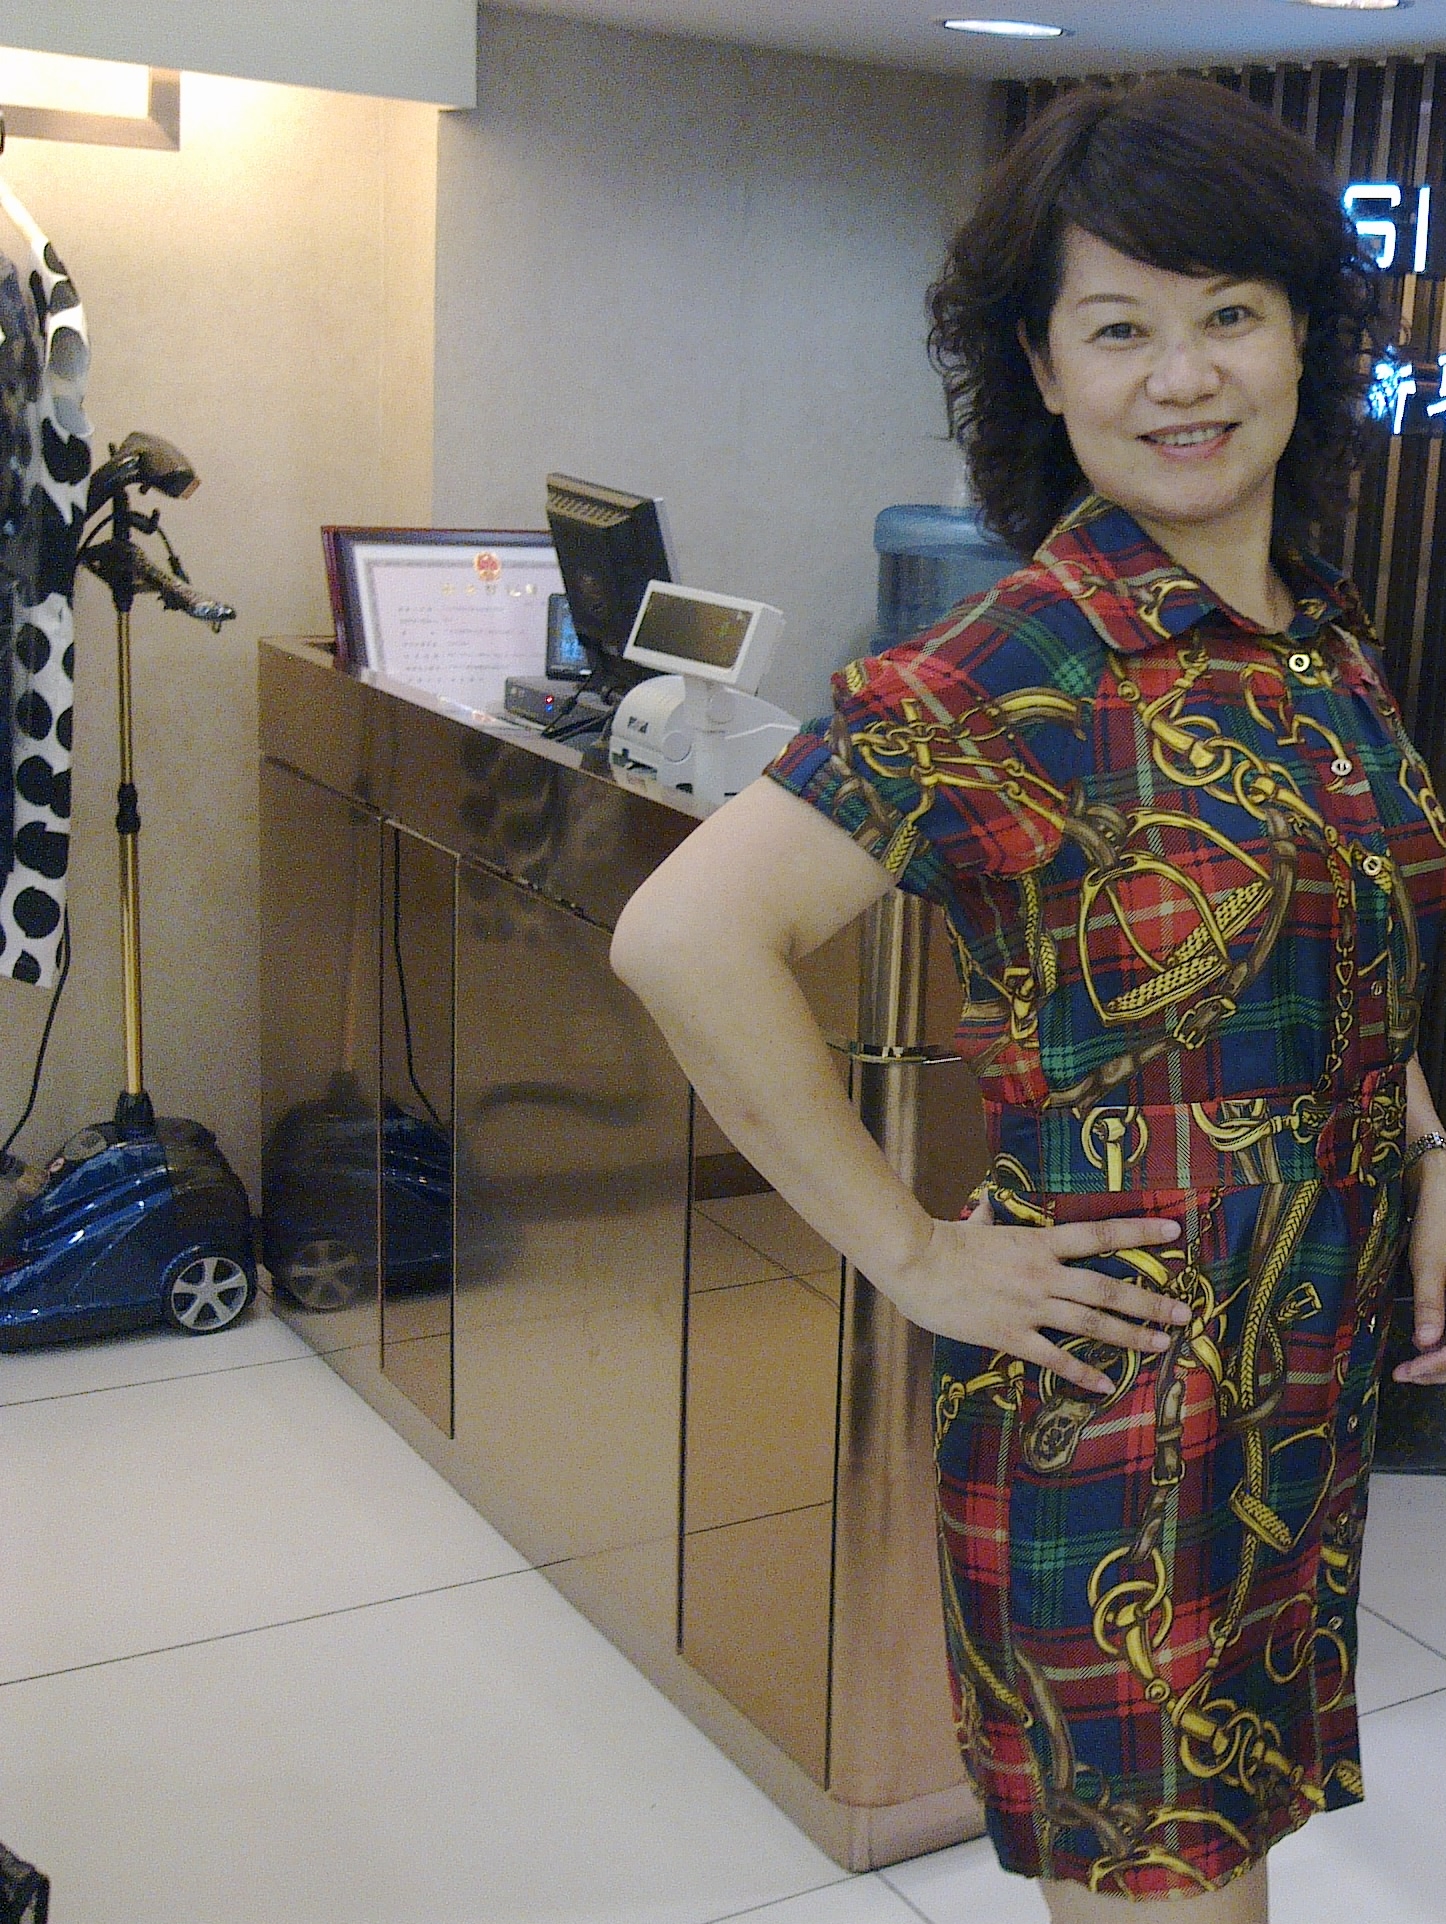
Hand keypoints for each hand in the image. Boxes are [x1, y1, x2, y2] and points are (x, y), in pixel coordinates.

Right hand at [883, 1193, 1185, 1395]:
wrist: (917, 1265)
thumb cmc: (943, 1241)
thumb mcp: (975, 1223)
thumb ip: (990, 1215)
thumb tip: (987, 1202)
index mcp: (1039, 1243)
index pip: (1100, 1235)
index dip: (1138, 1232)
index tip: (1172, 1231)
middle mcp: (1043, 1275)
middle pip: (1108, 1289)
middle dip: (1149, 1302)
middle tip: (1182, 1312)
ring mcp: (1030, 1307)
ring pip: (1091, 1324)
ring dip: (1130, 1336)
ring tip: (1161, 1345)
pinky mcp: (1011, 1335)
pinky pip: (1054, 1358)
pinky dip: (1081, 1373)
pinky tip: (1105, 1385)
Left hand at [1394, 1152, 1445, 1385]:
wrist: (1442, 1185)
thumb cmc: (1439, 1217)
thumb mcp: (1430, 1261)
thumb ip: (1433, 1302)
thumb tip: (1426, 1344)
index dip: (1440, 1366)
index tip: (1409, 1371)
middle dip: (1441, 1369)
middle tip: (1405, 1375)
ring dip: (1442, 1361)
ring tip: (1410, 1368)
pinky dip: (1445, 1345)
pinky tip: (1424, 1348)